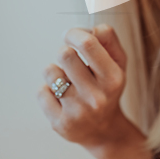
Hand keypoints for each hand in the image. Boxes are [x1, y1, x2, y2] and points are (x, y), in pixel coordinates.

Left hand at [37, 24, 126, 148]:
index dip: (74, 33)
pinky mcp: (59, 124)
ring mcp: (77, 112)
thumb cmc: (108, 86)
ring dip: (56, 71)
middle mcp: (96, 96)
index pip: (88, 43)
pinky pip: (41, 92)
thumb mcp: (118, 62)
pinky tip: (60, 97)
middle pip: (65, 54)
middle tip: (71, 60)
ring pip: (50, 71)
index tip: (71, 36)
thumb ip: (109, 38)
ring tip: (67, 80)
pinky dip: (48, 90)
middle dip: (65, 51)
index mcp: (113, 78)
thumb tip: (91, 28)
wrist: (104, 130)